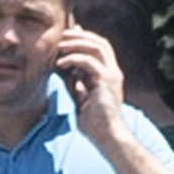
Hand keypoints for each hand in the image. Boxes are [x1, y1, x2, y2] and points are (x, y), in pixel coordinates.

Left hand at [50, 26, 125, 146]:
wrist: (107, 137)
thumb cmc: (94, 123)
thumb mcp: (80, 97)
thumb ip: (75, 83)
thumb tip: (65, 70)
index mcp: (109, 75)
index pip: (100, 48)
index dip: (84, 39)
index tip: (66, 38)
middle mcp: (113, 72)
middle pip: (100, 42)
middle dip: (80, 36)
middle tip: (62, 36)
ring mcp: (112, 75)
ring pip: (96, 47)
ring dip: (76, 43)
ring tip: (60, 46)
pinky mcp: (106, 81)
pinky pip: (89, 62)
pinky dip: (73, 59)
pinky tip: (61, 63)